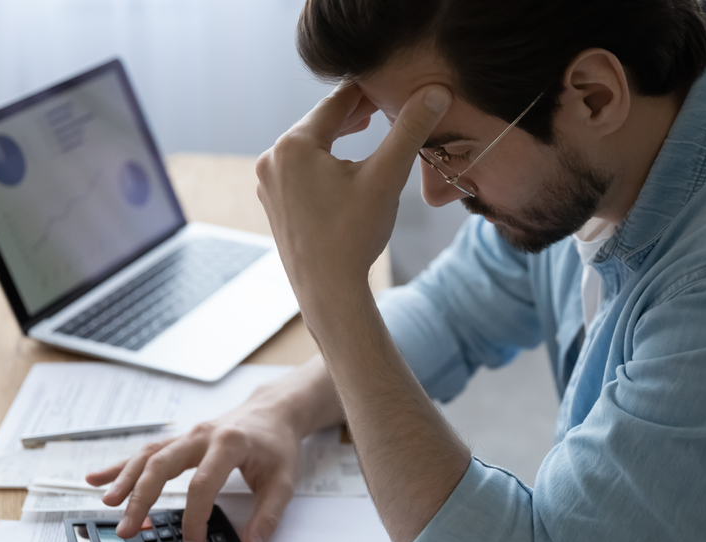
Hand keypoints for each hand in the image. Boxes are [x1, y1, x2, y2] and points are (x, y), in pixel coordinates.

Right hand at [85, 392, 300, 541]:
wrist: (272, 412)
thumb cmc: (276, 444)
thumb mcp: (283, 481)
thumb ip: (268, 516)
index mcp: (229, 443)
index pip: (203, 484)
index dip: (194, 519)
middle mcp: (202, 435)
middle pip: (162, 465)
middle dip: (141, 497)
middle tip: (127, 529)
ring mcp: (188, 436)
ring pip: (148, 456)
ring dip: (125, 481)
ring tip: (107, 506)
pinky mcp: (180, 440)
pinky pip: (146, 452)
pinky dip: (120, 466)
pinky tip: (97, 479)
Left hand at [256, 83, 451, 303]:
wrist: (328, 291)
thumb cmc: (354, 236)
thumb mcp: (386, 177)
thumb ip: (410, 130)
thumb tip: (436, 92)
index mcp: (294, 145)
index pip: (337, 102)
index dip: (369, 91)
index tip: (392, 85)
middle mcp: (272, 158)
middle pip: (320, 122)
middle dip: (354, 113)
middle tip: (384, 103)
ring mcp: (269, 182)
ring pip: (310, 145)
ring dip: (338, 136)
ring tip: (366, 125)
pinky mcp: (273, 201)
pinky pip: (301, 168)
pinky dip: (324, 160)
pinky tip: (343, 166)